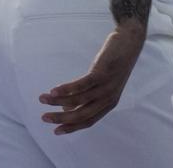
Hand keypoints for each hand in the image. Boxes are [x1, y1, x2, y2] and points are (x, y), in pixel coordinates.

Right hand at [38, 20, 145, 134]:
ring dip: (57, 101)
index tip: (55, 131)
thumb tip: (67, 108)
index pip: (88, 121)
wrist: (131, 41)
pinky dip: (65, 89)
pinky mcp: (102, 73)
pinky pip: (81, 85)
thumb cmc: (114, 62)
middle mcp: (108, 97)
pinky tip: (53, 91)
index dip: (71, 127)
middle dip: (60, 118)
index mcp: (110, 102)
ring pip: (77, 100)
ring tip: (42, 99)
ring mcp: (106, 86)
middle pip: (81, 114)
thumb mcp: (104, 83)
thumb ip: (89, 97)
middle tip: (44, 118)